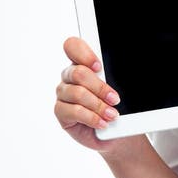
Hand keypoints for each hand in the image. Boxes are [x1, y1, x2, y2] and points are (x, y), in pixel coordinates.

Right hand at [54, 36, 132, 154]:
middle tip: (115, 99)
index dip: (84, 54)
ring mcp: (63, 93)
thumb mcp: (116, 88)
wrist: (113, 131)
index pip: (72, 46)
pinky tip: (103, 123)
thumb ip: (113, 78)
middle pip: (78, 73)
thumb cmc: (114, 105)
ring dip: (98, 105)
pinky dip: (92, 118)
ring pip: (77, 93)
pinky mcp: (60, 111)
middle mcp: (69, 75)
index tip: (99, 67)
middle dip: (100, 87)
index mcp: (82, 62)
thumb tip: (116, 77)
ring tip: (112, 115)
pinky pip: (74, 111)